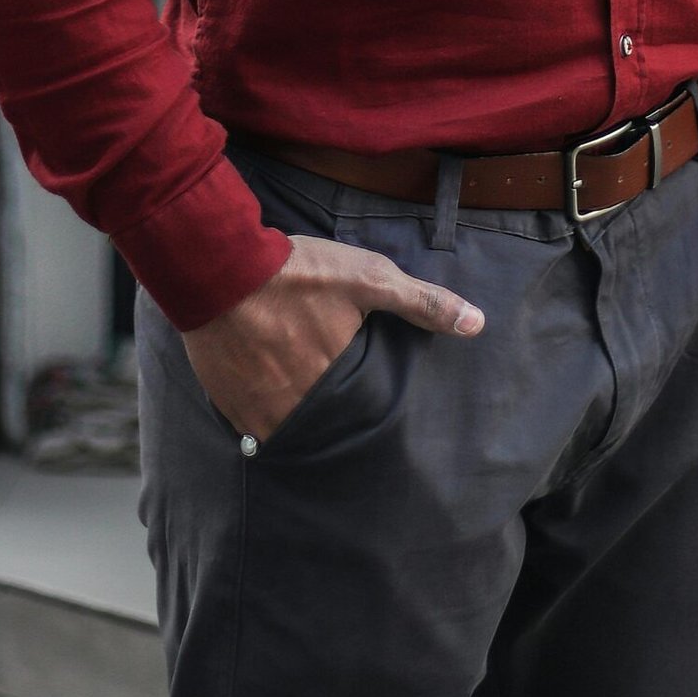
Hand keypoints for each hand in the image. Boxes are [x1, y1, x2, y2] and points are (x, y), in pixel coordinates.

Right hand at [182, 232, 484, 440]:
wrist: (220, 268)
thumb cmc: (299, 272)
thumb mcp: (369, 278)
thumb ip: (422, 303)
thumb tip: (477, 324)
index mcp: (337, 386)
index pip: (362, 413)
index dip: (365, 403)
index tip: (363, 393)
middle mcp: (298, 411)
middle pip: (324, 424)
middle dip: (329, 413)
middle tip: (328, 392)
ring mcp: (259, 413)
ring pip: (287, 428)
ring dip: (295, 416)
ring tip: (298, 393)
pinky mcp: (227, 405)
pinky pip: (250, 427)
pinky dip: (261, 414)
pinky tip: (265, 389)